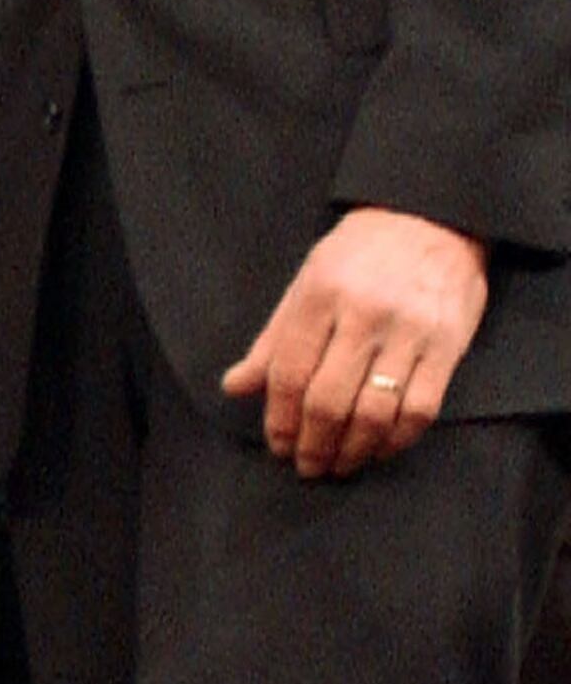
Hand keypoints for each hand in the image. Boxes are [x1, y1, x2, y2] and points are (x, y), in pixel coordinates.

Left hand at [223, 207, 490, 477]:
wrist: (431, 217)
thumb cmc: (358, 255)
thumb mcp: (305, 285)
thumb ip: (273, 341)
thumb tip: (234, 388)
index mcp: (320, 298)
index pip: (289, 374)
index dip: (279, 419)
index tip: (278, 445)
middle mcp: (364, 315)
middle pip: (328, 400)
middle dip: (313, 444)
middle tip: (307, 466)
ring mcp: (410, 331)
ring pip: (375, 411)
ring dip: (353, 450)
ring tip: (340, 465)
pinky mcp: (448, 344)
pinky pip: (421, 408)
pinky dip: (398, 439)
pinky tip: (381, 448)